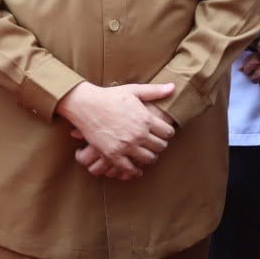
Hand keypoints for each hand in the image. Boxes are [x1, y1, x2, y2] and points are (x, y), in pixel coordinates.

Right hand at [57, 81, 175, 177]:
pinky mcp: (113, 154)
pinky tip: (136, 170)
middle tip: (156, 144)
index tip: (164, 133)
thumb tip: (173, 87)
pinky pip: (129, 168)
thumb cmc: (110, 96)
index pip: (168, 133)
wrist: (86, 105)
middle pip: (160, 147)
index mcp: (146, 119)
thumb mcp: (134, 90)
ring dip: (150, 157)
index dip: (167, 133)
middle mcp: (138, 134)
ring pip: (148, 159)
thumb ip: (155, 91)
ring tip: (147, 154)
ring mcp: (126, 146)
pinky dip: (134, 171)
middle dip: (160, 145)